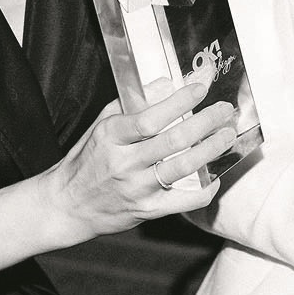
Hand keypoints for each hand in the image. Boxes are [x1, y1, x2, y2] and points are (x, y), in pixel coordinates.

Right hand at [44, 81, 236, 241]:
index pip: (149, 117)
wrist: (67, 205)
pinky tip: (215, 177)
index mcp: (111, 136)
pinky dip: (205, 189)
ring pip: (182, 167)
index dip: (179, 102)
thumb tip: (167, 84)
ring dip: (211, 149)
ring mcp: (136, 188)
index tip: (201, 88)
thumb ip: (133, 104)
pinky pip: (184, 201)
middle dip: (206, 122)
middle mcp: (124, 162)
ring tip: (226, 135)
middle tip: (225, 111)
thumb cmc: (88, 160)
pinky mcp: (147, 210)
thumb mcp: (102, 125)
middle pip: (173, 141)